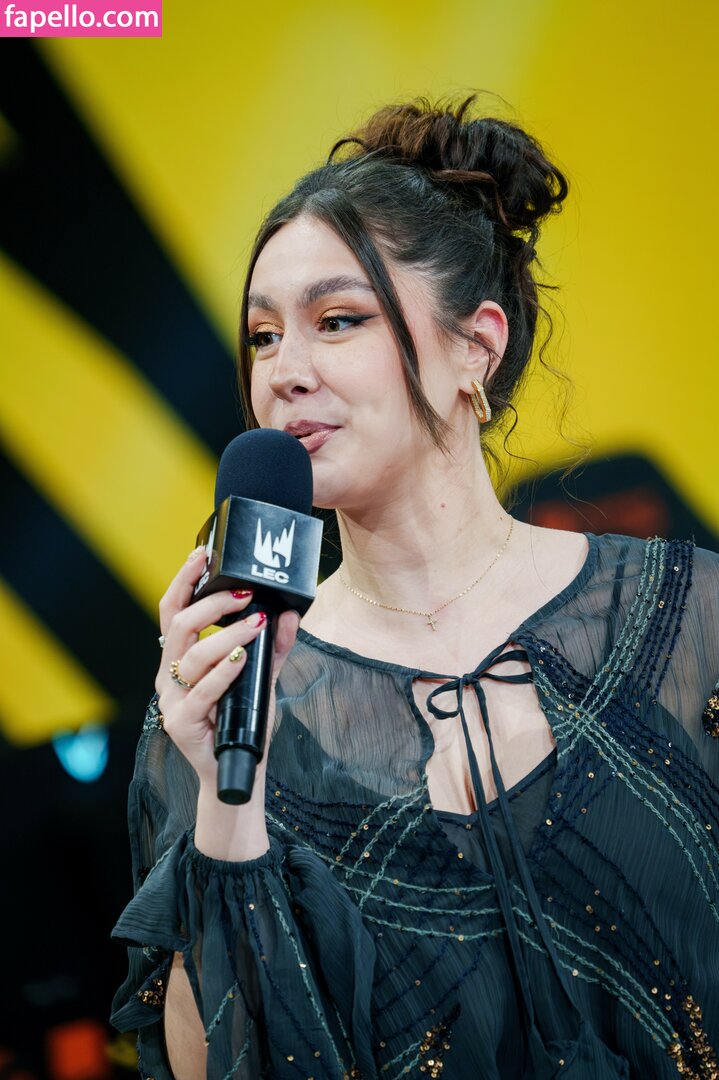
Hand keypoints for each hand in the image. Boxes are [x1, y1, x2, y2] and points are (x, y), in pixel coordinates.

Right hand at [155, 547, 300, 787]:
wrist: (236, 772)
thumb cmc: (242, 722)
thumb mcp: (261, 678)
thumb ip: (273, 647)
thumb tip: (289, 614)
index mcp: (181, 659)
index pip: (173, 610)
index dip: (184, 581)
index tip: (202, 555)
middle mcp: (171, 675)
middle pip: (178, 625)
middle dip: (210, 603)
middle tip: (242, 594)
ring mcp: (173, 699)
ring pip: (192, 655)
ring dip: (227, 636)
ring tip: (254, 626)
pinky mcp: (183, 723)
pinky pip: (202, 691)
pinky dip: (223, 672)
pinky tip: (241, 660)